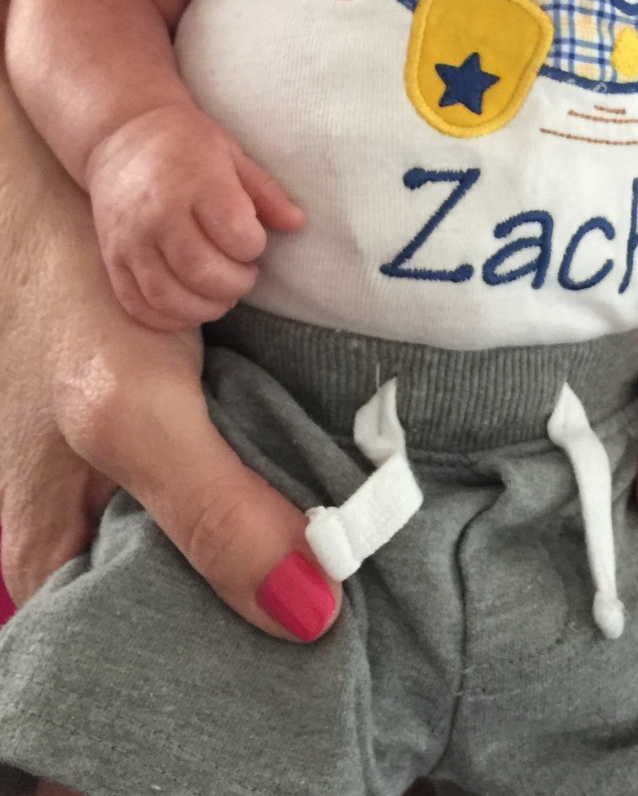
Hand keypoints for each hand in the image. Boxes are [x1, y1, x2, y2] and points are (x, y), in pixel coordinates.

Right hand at [0, 81, 338, 639]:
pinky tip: (334, 487)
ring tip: (358, 553)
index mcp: (52, 557)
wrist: (73, 185)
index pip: (130, 664)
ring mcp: (132, 478)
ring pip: (219, 544)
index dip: (211, 678)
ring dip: (281, 544)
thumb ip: (212, 513)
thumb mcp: (134, 410)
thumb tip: (309, 615)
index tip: (301, 669)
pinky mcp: (175, 429)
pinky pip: (236, 479)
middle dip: (264, 609)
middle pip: (186, 608)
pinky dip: (280, 484)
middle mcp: (88, 531)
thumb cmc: (71, 296)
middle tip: (352, 607)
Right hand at [86, 102, 304, 330]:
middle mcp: (158, 215)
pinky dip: (167, 319)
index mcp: (195, 184)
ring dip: (205, 309)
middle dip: (235, 284)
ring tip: (220, 296)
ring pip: (169, 298)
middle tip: (244, 274)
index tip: (252, 239)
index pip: (236, 235)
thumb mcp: (232, 154)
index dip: (253, 246)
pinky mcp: (112, 258)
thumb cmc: (185, 144)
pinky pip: (137, 305)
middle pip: (202, 273)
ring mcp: (130, 240)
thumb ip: (265, 193)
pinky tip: (188, 308)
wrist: (121, 136)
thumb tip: (298, 224)